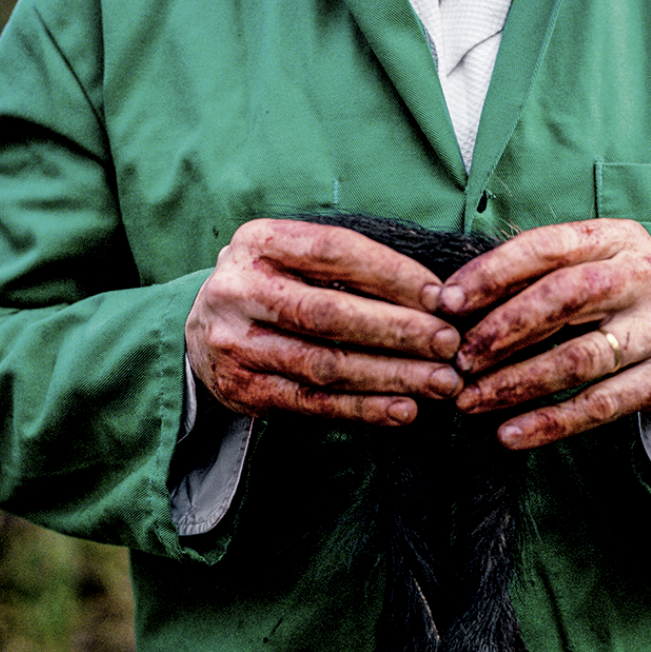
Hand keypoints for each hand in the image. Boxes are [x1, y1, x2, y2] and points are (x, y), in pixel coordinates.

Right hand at [186, 220, 462, 424]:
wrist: (201, 333)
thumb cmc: (276, 286)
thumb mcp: (295, 257)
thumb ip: (350, 267)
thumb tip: (437, 297)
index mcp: (259, 242)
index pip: (334, 252)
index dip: (393, 275)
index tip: (441, 298)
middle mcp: (239, 290)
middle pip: (329, 314)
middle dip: (399, 330)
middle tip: (449, 344)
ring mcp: (236, 344)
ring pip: (325, 365)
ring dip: (391, 376)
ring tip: (441, 383)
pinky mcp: (243, 390)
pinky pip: (313, 404)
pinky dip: (364, 409)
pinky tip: (404, 410)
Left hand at [439, 220, 650, 448]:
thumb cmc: (630, 302)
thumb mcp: (600, 268)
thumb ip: (542, 275)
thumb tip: (457, 299)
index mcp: (619, 239)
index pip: (548, 246)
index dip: (493, 273)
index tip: (448, 302)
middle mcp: (646, 275)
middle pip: (564, 298)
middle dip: (502, 329)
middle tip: (459, 358)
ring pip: (578, 358)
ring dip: (516, 383)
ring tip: (471, 401)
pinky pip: (600, 406)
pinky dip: (550, 423)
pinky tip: (510, 435)